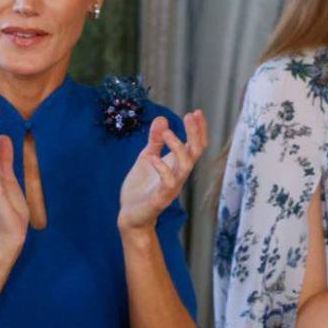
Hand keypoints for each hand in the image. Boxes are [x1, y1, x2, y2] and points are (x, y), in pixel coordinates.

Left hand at [118, 111, 206, 236]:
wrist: (130, 215)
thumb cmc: (141, 187)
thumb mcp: (146, 157)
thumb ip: (155, 140)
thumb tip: (161, 118)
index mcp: (176, 165)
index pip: (194, 145)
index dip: (198, 130)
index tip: (196, 112)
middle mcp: (178, 175)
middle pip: (195, 153)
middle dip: (195, 134)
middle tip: (190, 116)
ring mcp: (171, 187)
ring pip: (185, 167)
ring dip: (177, 148)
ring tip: (167, 132)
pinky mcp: (161, 199)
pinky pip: (167, 183)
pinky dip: (161, 168)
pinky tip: (151, 157)